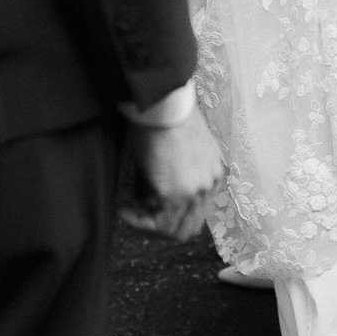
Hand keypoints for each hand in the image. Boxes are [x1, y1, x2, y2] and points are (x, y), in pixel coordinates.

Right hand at [124, 105, 223, 241]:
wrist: (163, 104)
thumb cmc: (165, 117)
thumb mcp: (177, 149)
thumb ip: (173, 176)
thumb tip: (148, 200)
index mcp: (213, 173)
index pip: (197, 212)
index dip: (172, 216)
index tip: (148, 209)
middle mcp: (209, 185)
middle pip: (189, 227)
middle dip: (161, 228)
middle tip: (137, 218)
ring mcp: (195, 191)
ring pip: (174, 231)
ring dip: (147, 227)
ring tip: (127, 213)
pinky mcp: (175, 194)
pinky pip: (157, 223)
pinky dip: (138, 222)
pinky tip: (123, 211)